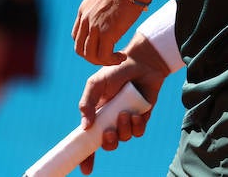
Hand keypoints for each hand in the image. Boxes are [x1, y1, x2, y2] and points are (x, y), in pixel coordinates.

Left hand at [72, 0, 143, 64]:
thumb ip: (104, 8)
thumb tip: (114, 11)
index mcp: (84, 10)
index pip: (76, 36)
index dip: (88, 45)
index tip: (104, 46)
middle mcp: (86, 18)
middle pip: (80, 49)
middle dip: (94, 57)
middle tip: (109, 57)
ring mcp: (94, 26)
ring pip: (90, 56)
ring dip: (104, 61)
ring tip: (117, 58)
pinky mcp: (106, 32)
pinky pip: (103, 56)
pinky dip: (112, 61)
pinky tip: (123, 56)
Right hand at [76, 42, 168, 174]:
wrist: (141, 62)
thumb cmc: (115, 70)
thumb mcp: (96, 85)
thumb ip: (87, 104)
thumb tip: (85, 127)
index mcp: (96, 113)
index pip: (88, 139)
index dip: (86, 155)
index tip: (85, 169)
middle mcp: (110, 119)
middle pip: (107, 144)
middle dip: (108, 143)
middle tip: (109, 132)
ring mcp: (126, 120)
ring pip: (124, 138)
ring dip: (124, 130)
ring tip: (126, 114)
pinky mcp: (141, 118)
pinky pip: (138, 132)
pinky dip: (137, 127)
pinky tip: (137, 115)